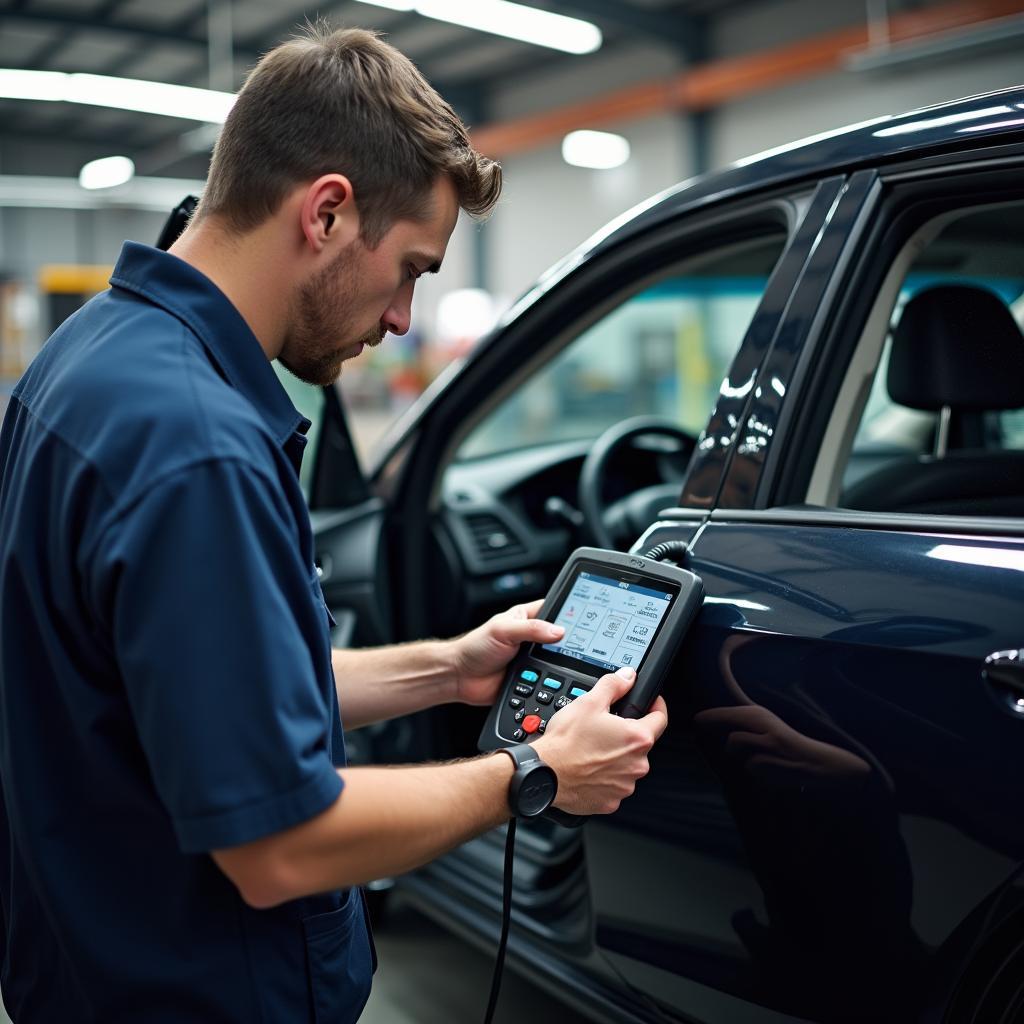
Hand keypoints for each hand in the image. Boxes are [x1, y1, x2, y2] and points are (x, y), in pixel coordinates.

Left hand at [450, 600, 564, 705]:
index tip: (585, 620)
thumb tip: (558, 631)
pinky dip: (553, 682)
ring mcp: (534, 658)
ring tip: (563, 664)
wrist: (460, 677)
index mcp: (526, 617)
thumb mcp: (502, 630)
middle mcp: (533, 637)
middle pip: (562, 638)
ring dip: (560, 664)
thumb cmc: (474, 647)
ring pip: (559, 660)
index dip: (570, 613)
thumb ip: (531, 629)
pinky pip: (550, 680)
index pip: (556, 610)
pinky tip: (554, 682)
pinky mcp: (533, 678)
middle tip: (575, 647)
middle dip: (568, 643)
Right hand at [533, 667, 667, 815]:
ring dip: (616, 757)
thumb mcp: (588, 702)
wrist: (545, 773)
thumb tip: (627, 677)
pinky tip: (588, 767)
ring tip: (592, 749)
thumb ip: (613, 685)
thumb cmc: (566, 742)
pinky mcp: (611, 801)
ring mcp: (625, 786)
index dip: (656, 707)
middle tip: (604, 729)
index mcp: (636, 738)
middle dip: (626, 735)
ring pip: (627, 765)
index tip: (651, 704)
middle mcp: (637, 765)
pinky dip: (604, 776)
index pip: (661, 719)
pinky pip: (614, 784)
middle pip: (640, 744)